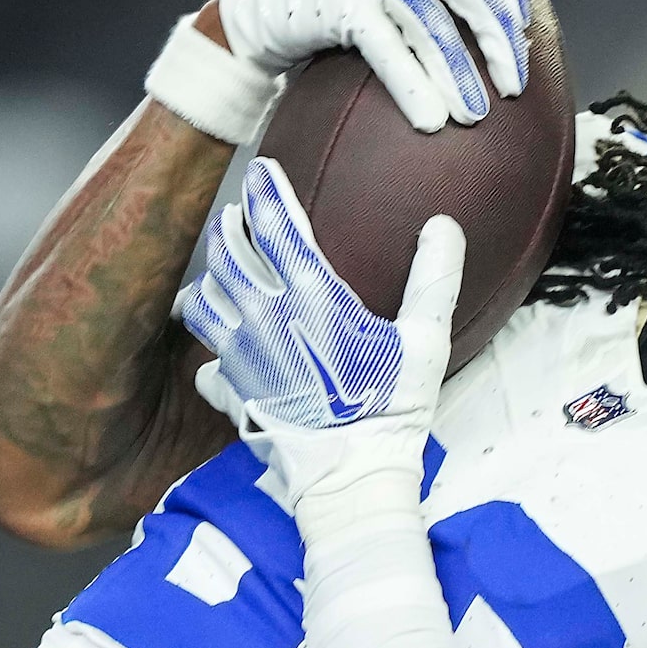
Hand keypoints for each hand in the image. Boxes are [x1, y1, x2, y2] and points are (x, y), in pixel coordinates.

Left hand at [175, 159, 461, 508]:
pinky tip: (219, 346)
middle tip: (233, 212)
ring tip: (217, 268)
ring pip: (203, 301)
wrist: (349, 478)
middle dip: (228, 226)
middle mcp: (264, 320)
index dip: (265, 190)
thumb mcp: (424, 343)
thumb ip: (433, 280)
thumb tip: (443, 227)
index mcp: (310, 297)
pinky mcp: (232, 392)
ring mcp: (240, 358)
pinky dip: (209, 345)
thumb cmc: (389, 411)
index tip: (260, 169)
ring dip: (209, 277)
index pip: (276, 224)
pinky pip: (206, 359)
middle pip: (227, 255)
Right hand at [217, 0, 527, 131]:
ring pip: (432, 21)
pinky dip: (411, 82)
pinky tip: (429, 118)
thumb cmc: (339, 10)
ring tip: (473, 115)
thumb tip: (501, 58)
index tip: (523, 39)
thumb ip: (441, 9)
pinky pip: (386, 43)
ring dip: (457, 72)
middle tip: (513, 89)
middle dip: (498, 42)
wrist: (263, 7)